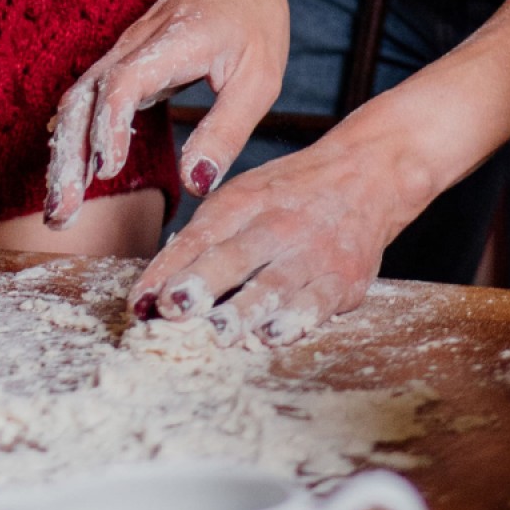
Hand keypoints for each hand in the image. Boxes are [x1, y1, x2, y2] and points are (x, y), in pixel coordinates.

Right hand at [45, 0, 291, 227]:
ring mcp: (122, 55)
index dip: (110, 127)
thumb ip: (226, 130)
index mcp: (170, 45)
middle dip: (68, 156)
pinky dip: (74, 139)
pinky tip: (69, 176)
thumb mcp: (259, 77)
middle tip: (63, 211)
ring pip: (77, 103)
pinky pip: (86, 103)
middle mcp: (133, 48)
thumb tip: (197, 182)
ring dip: (64, 154)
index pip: (123, 84)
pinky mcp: (122, 66)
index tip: (107, 170)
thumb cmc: (251, 17)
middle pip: (83, 99)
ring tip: (61, 209)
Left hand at [130, 113, 420, 343]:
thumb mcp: (242, 200)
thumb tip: (149, 293)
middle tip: (174, 307)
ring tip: (220, 333)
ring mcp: (312, 252)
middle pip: (234, 256)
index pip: (199, 238)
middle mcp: (276, 225)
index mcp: (243, 202)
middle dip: (203, 283)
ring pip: (274, 284)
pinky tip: (273, 336)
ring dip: (245, 310)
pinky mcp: (343, 278)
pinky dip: (295, 319)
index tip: (141, 302)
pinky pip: (317, 301)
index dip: (168, 270)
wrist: (368, 173)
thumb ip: (199, 243)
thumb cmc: (290, 195)